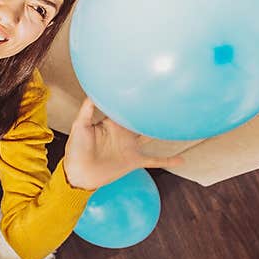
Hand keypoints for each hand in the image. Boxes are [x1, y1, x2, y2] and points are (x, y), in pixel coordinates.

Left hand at [63, 98, 183, 190]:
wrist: (79, 174)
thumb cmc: (76, 149)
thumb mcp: (79, 126)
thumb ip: (87, 109)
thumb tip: (92, 91)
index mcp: (112, 122)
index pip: (124, 107)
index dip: (133, 98)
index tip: (144, 85)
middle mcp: (124, 132)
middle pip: (140, 119)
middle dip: (151, 110)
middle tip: (166, 97)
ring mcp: (130, 146)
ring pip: (150, 135)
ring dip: (162, 130)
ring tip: (178, 121)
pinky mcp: (134, 160)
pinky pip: (154, 160)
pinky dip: (168, 161)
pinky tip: (182, 160)